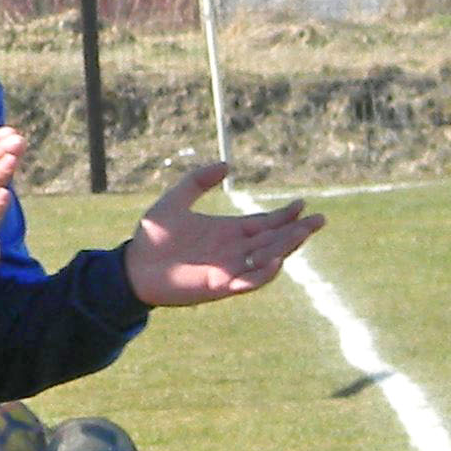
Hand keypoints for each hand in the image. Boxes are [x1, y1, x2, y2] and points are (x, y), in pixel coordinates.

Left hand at [123, 163, 325, 305]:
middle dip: (297, 231)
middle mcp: (234, 250)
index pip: (265, 224)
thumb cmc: (152, 237)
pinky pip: (248, 282)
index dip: (285, 216)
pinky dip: (263, 273)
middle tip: (319, 220)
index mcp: (227, 231)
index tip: (302, 204)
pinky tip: (276, 260)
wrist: (132, 267)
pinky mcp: (219, 285)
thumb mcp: (175, 200)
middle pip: (274, 240)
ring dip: (286, 247)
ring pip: (267, 258)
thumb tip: (227, 165)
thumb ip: (197, 181)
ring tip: (302, 233)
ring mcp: (229, 269)